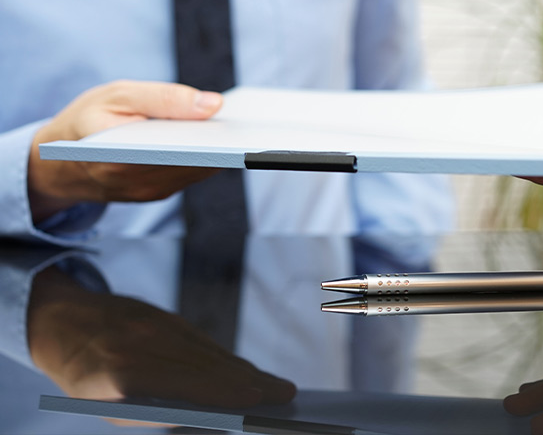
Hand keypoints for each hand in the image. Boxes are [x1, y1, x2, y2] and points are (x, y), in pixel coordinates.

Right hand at [28, 80, 223, 221]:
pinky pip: (190, 174)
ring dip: (217, 150)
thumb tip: (214, 105)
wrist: (60, 159)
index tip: (233, 125)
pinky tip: (218, 138)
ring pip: (197, 169)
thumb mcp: (119, 94)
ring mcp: (148, 191)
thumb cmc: (89, 118)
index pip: (175, 148)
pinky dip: (205, 156)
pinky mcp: (157, 194)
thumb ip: (164, 98)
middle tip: (245, 123)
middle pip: (194, 161)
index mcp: (118, 153)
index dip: (208, 138)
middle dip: (219, 142)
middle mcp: (135, 180)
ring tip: (235, 126)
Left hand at [28, 266, 295, 412]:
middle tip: (284, 393)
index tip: (257, 400)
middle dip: (250, 381)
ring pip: (211, 351)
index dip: (226, 390)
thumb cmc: (85, 379)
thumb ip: (155, 414)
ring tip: (273, 385)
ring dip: (245, 369)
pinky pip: (204, 340)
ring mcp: (158, 324)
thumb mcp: (109, 407)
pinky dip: (227, 357)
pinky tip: (245, 369)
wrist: (63, 322)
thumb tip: (206, 420)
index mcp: (124, 371)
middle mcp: (145, 343)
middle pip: (209, 365)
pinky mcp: (167, 315)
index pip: (188, 382)